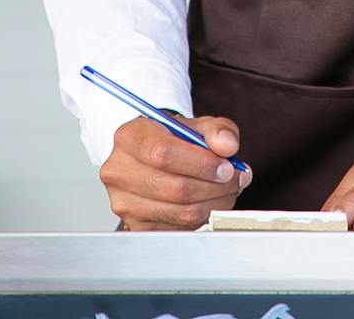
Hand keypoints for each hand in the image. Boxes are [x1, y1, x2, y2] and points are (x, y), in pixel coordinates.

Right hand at [100, 114, 250, 230]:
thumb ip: (217, 130)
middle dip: (215, 186)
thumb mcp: (195, 125)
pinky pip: (178, 228)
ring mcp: (124, 202)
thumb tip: (228, 146)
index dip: (201, 163)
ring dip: (213, 204)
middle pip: (175, 188)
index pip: (163, 154)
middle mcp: (119, 171)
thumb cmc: (172, 141)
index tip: (226, 166)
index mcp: (129, 137)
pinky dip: (201, 218)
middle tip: (234, 180)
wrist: (151, 159)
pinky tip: (208, 203)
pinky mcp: (135, 225)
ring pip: (180, 212)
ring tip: (227, 191)